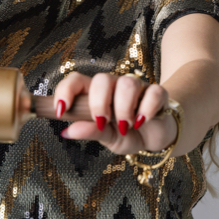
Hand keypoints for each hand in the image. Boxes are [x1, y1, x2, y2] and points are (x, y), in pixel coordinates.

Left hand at [54, 72, 177, 154]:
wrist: (155, 139)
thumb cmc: (127, 134)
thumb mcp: (107, 137)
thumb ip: (90, 131)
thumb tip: (67, 131)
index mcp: (96, 94)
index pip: (76, 80)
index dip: (66, 90)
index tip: (61, 110)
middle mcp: (115, 86)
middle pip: (101, 79)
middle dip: (100, 103)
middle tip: (103, 122)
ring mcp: (136, 87)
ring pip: (127, 84)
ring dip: (124, 109)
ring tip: (126, 126)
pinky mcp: (157, 92)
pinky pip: (153, 92)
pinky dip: (147, 109)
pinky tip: (142, 121)